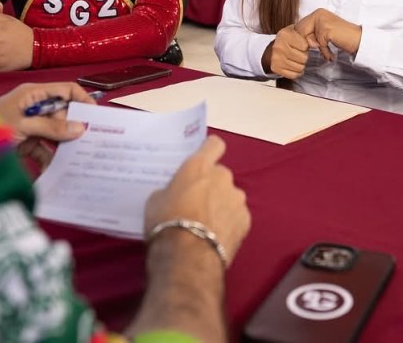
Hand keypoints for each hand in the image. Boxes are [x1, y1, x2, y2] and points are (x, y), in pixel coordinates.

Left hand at [0, 81, 93, 168]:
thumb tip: (81, 128)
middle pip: (63, 113)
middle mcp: (34, 107)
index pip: (65, 90)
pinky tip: (60, 168)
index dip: (82, 99)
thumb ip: (52, 127)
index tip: (96, 115)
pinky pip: (45, 149)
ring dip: (64, 144)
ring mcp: (31, 126)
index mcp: (33, 94)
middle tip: (90, 140)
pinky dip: (51, 158)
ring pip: (56, 133)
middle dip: (75, 126)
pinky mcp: (26, 143)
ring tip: (80, 156)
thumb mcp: (23, 125)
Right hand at [144, 135, 249, 265]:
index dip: (209, 150)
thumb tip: (178, 194)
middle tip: (196, 204)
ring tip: (207, 226)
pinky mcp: (246, 220)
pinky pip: (236, 217)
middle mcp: (223, 176)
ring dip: (221, 205)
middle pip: (220, 175)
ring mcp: (237, 198)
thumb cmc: (166, 222)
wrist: (187, 257)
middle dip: (211, 186)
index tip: (204, 160)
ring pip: (230, 197)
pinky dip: (229, 224)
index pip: (214, 144)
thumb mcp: (156, 200)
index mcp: (200, 166)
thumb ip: (172, 189)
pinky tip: (216, 238)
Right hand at [264, 24, 310, 78]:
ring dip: (301, 65)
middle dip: (304, 57)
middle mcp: (279, 46)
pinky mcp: (275, 68)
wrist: (273, 49)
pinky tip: (294, 66)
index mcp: (285, 34)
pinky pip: (293, 75)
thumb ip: (309, 35)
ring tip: (297, 60)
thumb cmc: (289, 40)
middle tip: (300, 53)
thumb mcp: (298, 31)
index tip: (302, 45)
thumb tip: (316, 44)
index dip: (306, 46)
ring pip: (299, 68)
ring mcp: (276, 58)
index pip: (304, 46)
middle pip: (303, 58)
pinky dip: (296, 72)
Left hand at [294, 8, 360, 61]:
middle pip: (300, 32)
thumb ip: (310, 33)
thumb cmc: (342, 37)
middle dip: (307, 44)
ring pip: (307, 39)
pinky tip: (331, 54)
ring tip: (327, 52)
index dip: (301, 39)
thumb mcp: (323, 33)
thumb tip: (295, 39)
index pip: (299, 26)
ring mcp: (322, 21)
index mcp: (317, 13)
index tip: (312, 46)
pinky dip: (325, 52)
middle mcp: (319, 14)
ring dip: (317, 48)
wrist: (359, 39)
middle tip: (319, 49)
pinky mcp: (326, 29)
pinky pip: (319, 44)